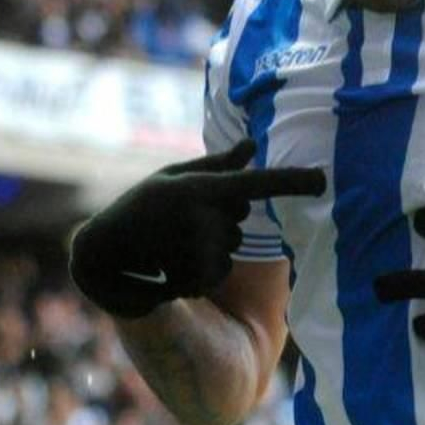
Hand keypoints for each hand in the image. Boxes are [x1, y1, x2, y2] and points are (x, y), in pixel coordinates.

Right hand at [69, 140, 323, 317]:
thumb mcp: (173, 177)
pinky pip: (218, 275)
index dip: (293, 182)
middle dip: (220, 219)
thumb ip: (217, 166)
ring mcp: (198, 250)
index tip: (324, 179)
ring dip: (208, 249)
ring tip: (172, 244)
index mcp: (201, 187)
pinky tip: (170, 265)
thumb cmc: (141, 205)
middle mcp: (203, 217)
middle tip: (181, 219)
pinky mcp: (194, 279)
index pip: (256, 183)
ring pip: (231, 249)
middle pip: (242, 218)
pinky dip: (199, 273)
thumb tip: (252, 145)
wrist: (99, 251)